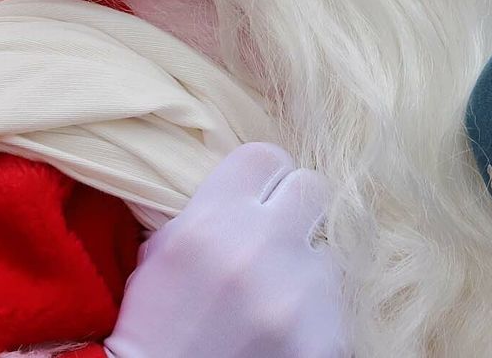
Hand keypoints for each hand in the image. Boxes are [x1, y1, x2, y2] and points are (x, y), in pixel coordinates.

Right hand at [105, 144, 344, 357]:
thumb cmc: (154, 327)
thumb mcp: (162, 252)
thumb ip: (210, 211)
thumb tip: (252, 187)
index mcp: (214, 219)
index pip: (267, 155)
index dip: (264, 177)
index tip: (259, 197)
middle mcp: (261, 246)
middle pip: (313, 188)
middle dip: (296, 211)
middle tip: (277, 240)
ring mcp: (299, 293)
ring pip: (327, 255)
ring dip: (304, 273)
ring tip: (271, 303)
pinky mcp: (326, 336)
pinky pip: (337, 306)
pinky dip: (314, 319)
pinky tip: (281, 334)